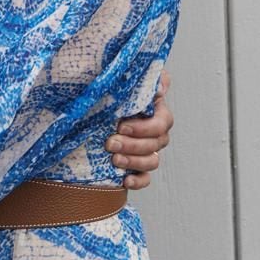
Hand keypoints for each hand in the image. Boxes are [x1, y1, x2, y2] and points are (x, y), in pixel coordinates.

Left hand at [105, 69, 174, 190]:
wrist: (98, 105)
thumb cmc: (117, 89)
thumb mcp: (130, 78)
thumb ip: (148, 80)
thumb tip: (159, 89)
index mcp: (156, 111)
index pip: (161, 123)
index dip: (143, 128)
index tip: (121, 125)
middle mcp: (155, 132)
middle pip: (155, 145)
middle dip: (132, 145)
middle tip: (110, 142)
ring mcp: (148, 150)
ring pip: (152, 162)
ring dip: (134, 162)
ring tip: (114, 159)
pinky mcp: (138, 166)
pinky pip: (145, 178)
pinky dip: (138, 181)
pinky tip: (125, 180)